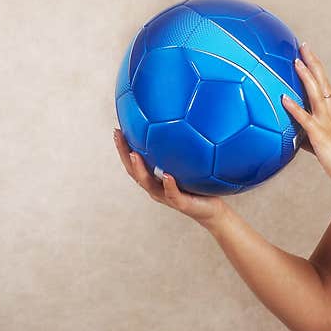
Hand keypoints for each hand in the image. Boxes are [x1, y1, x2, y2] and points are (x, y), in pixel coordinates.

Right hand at [113, 128, 227, 226]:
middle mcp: (157, 187)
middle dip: (124, 153)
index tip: (117, 130)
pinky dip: (168, 185)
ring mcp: (167, 196)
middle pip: (134, 171)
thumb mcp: (192, 164)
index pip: (135, 162)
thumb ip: (184, 148)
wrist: (213, 210)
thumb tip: (185, 120)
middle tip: (118, 136)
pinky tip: (166, 175)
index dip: (124, 148)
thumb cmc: (201, 186)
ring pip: (148, 184)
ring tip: (134, 154)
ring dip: (140, 169)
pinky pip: (173, 194)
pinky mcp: (181, 204)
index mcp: (155, 178)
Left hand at [281, 43, 330, 189]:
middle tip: (303, 45)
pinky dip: (294, 107)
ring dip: (306, 77)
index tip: (307, 53)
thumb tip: (294, 134)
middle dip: (312, 62)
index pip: (324, 84)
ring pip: (316, 94)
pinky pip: (306, 119)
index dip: (316, 68)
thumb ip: (308, 135)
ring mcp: (327, 123)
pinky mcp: (321, 136)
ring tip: (296, 61)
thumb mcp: (322, 144)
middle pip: (322, 82)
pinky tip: (284, 98)